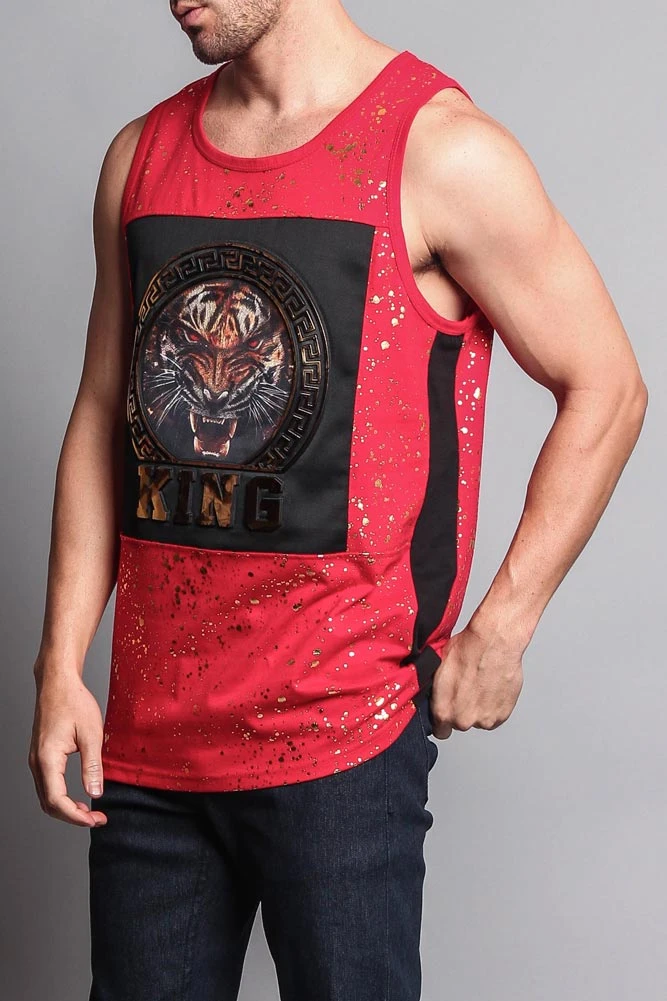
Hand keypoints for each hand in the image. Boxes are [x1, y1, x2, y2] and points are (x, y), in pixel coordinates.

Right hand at [28, 667, 107, 826]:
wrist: (58, 683)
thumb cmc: (74, 702)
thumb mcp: (91, 734)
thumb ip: (92, 766)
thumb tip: (95, 793)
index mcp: (48, 758)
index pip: (56, 800)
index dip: (75, 816)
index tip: (95, 820)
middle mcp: (37, 762)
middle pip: (48, 804)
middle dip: (72, 817)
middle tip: (97, 819)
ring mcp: (36, 760)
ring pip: (46, 797)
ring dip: (66, 808)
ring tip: (89, 812)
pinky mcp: (40, 756)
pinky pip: (47, 785)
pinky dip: (61, 797)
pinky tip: (78, 796)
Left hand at [429, 622, 524, 738]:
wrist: (494, 642)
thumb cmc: (467, 650)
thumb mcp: (437, 668)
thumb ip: (436, 692)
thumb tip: (434, 697)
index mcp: (443, 711)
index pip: (440, 731)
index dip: (443, 720)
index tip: (448, 711)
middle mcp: (464, 720)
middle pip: (461, 723)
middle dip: (462, 710)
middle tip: (466, 690)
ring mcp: (485, 719)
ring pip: (479, 720)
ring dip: (479, 708)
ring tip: (481, 686)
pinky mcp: (502, 714)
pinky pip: (495, 716)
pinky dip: (494, 705)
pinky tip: (491, 687)